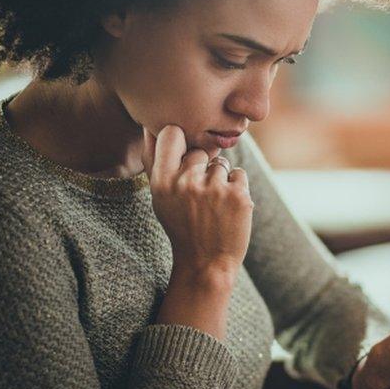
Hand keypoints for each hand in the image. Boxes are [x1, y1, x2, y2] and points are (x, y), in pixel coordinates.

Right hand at [143, 125, 252, 337]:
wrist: (206, 263)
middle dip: (202, 168)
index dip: (180, 140)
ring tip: (213, 206)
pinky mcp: (238, 195)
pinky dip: (237, 189)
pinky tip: (227, 209)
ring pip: (221, 164)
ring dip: (221, 180)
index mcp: (161, 181)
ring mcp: (214, 188)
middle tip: (199, 197)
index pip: (171, 133)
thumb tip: (150, 125)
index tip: (182, 155)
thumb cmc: (181, 226)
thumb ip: (155, 161)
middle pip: (200, 151)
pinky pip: (239, 174)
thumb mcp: (160, 197)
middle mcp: (186, 182)